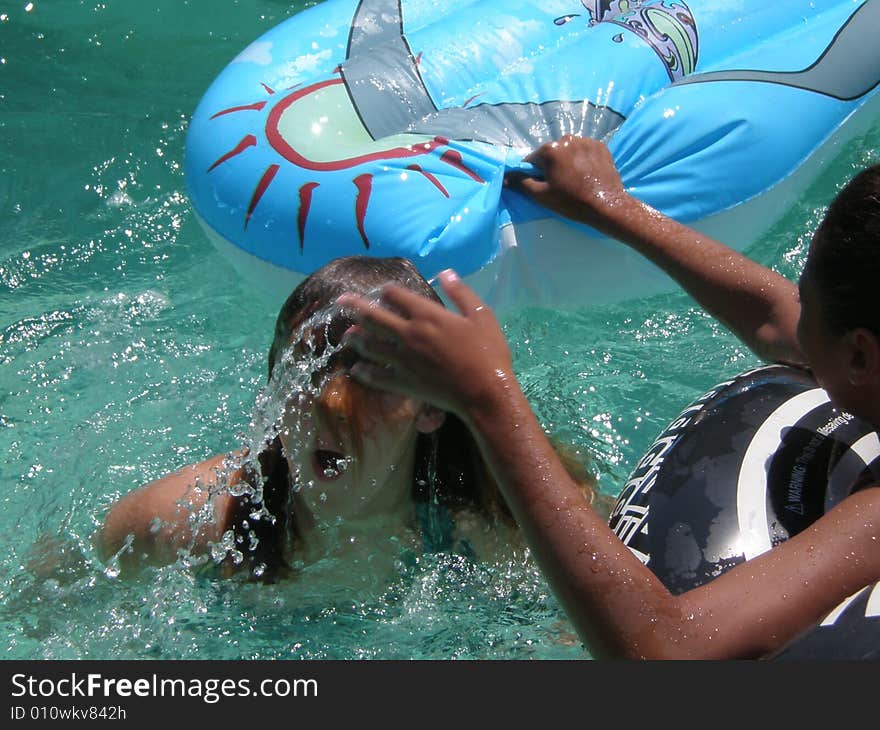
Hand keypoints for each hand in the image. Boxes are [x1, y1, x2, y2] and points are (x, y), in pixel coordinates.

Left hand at [338, 270, 515, 419]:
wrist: (485, 393)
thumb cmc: (488, 352)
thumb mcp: (481, 315)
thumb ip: (461, 293)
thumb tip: (445, 272)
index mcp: (427, 315)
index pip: (397, 296)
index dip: (388, 291)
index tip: (385, 291)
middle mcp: (409, 334)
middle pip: (374, 317)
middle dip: (355, 307)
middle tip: (341, 301)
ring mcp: (403, 359)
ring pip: (370, 345)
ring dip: (356, 338)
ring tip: (346, 334)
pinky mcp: (403, 382)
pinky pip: (377, 376)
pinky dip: (364, 372)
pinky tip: (356, 369)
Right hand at [506, 135, 629, 229]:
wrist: (607, 205)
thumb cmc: (571, 201)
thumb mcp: (541, 195)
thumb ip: (520, 183)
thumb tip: (505, 176)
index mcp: (550, 149)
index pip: (532, 160)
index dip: (533, 175)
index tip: (543, 187)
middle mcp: (567, 138)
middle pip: (550, 154)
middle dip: (551, 167)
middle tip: (560, 185)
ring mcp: (586, 140)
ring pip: (567, 151)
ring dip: (567, 162)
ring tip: (575, 180)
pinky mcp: (600, 146)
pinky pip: (584, 151)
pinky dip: (582, 160)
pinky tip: (586, 174)